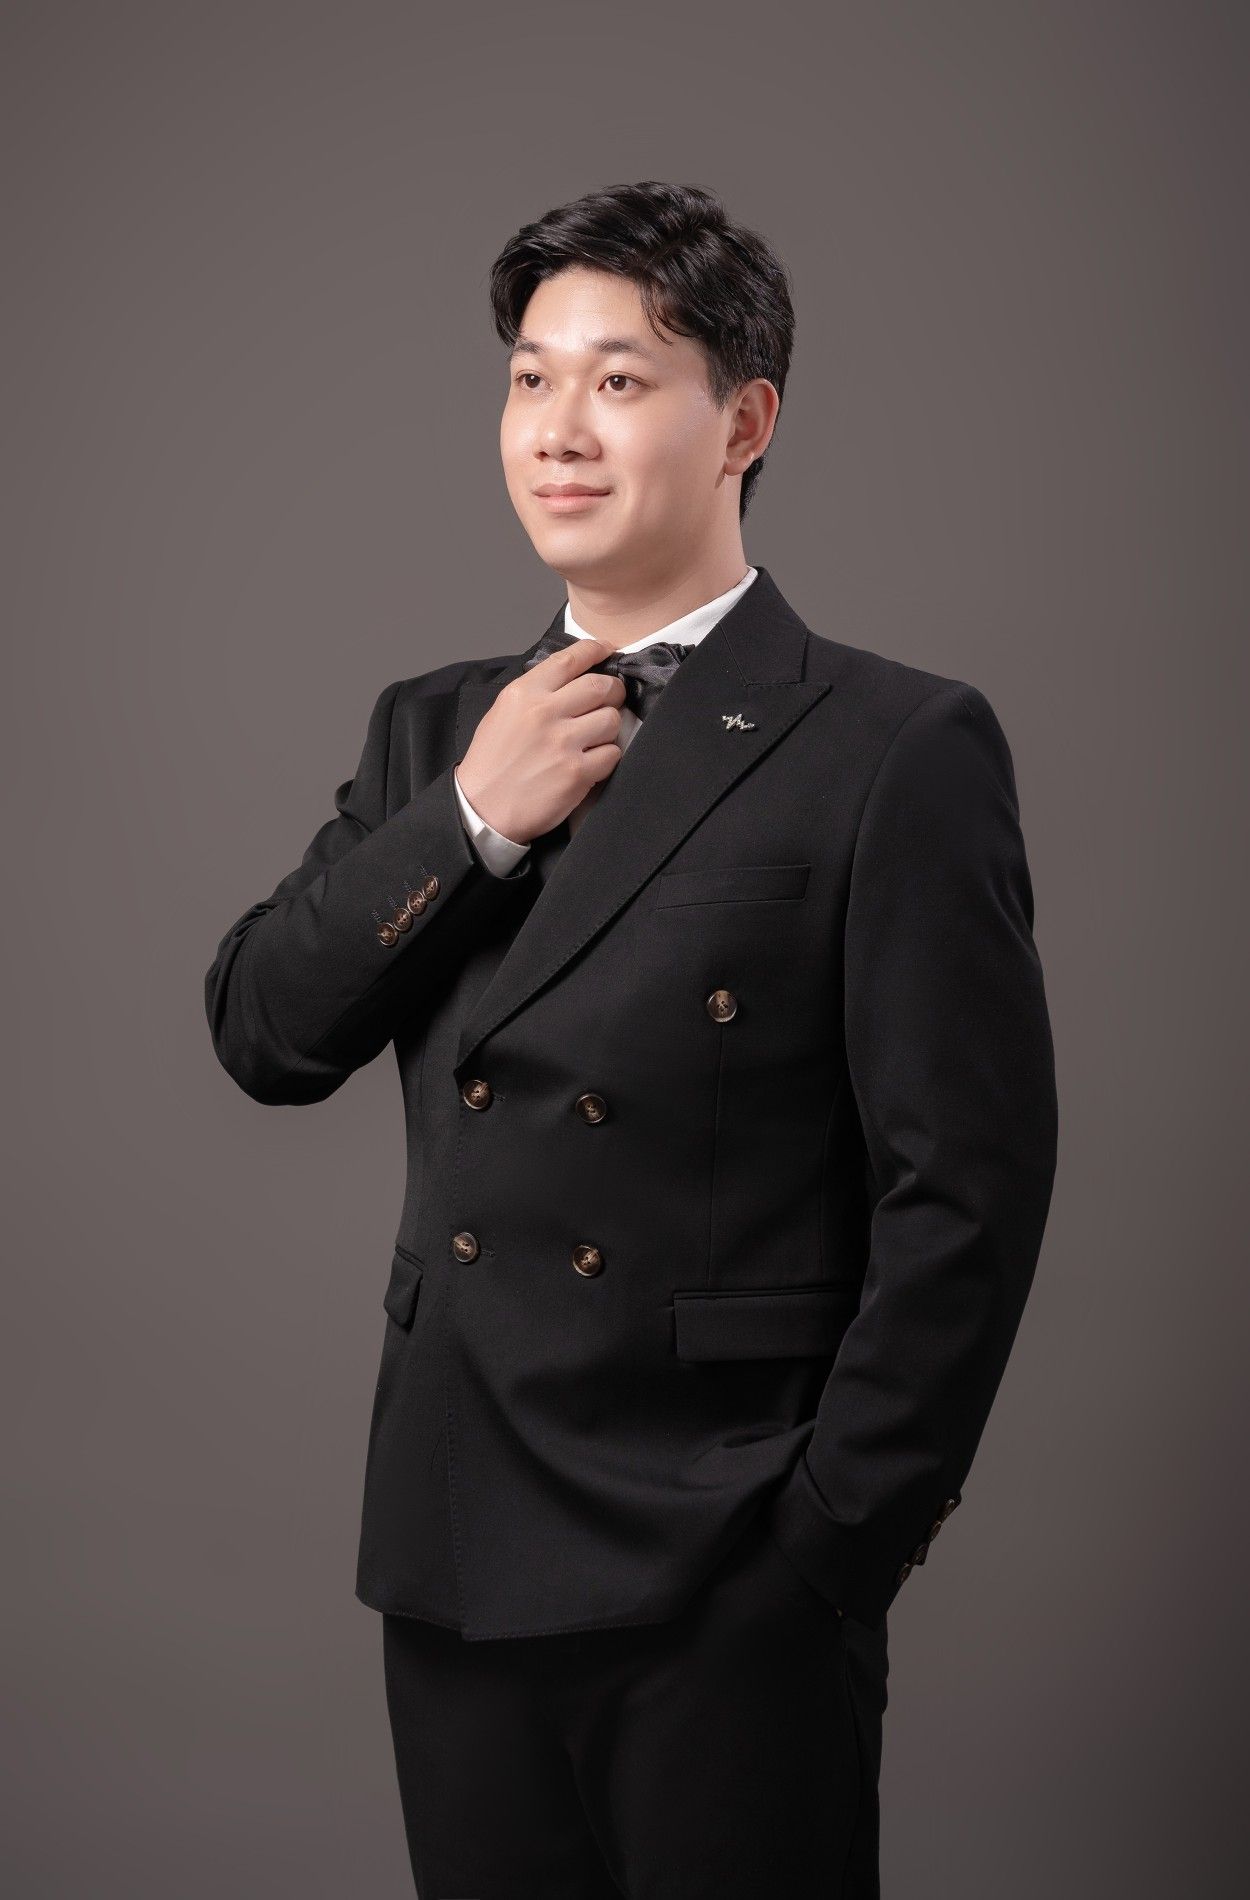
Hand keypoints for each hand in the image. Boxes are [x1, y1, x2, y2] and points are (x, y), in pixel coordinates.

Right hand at [455, 638, 626, 843]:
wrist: (482, 808)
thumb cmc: (491, 762)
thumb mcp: (502, 713)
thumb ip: (535, 692)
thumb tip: (571, 679)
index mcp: (524, 694)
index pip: (570, 659)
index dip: (596, 650)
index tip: (607, 649)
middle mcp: (545, 713)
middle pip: (601, 686)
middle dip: (612, 690)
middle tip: (610, 699)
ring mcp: (563, 743)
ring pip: (611, 719)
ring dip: (608, 727)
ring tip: (594, 736)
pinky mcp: (577, 773)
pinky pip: (612, 753)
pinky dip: (606, 757)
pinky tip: (591, 762)